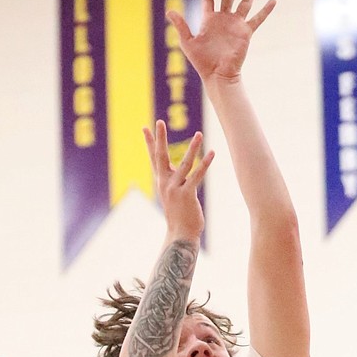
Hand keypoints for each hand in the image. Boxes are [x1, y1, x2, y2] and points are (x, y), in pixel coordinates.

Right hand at [141, 119, 212, 242]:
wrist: (180, 234)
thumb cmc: (179, 215)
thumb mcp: (173, 194)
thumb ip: (173, 179)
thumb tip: (175, 167)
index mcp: (161, 182)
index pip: (154, 158)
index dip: (150, 142)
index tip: (145, 127)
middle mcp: (165, 183)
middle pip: (161, 156)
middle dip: (160, 138)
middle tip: (159, 121)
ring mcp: (175, 189)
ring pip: (184, 164)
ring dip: (193, 148)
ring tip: (199, 134)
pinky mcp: (187, 195)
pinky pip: (197, 176)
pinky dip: (205, 164)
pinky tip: (212, 153)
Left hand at [167, 0, 275, 84]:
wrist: (217, 74)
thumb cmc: (201, 61)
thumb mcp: (187, 41)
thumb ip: (180, 25)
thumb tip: (169, 10)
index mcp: (209, 20)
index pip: (209, 0)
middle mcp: (223, 20)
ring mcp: (235, 25)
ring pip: (244, 4)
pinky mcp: (245, 32)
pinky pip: (258, 19)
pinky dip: (266, 10)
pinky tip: (273, 0)